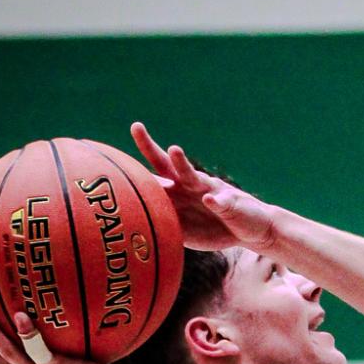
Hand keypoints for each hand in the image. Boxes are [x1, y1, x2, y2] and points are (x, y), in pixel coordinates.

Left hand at [130, 123, 279, 253]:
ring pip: (193, 176)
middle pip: (165, 165)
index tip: (111, 155)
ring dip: (183, 164)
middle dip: (149, 147)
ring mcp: (210, 192)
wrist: (252, 229)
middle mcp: (190, 186)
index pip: (151, 176)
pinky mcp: (231, 204)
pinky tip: (211, 200)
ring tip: (174, 150)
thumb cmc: (215, 230)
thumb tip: (137, 236)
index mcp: (178, 193)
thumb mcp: (187, 233)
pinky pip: (223, 202)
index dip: (132, 168)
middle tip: (136, 128)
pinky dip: (218, 201)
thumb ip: (166, 227)